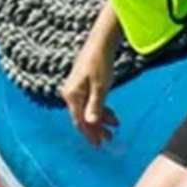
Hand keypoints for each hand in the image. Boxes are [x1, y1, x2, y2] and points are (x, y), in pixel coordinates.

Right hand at [59, 26, 119, 146]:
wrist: (101, 42)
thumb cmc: (100, 63)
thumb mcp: (100, 86)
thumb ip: (95, 106)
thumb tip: (90, 123)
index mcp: (72, 95)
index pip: (79, 121)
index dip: (90, 134)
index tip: (99, 145)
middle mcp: (71, 93)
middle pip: (83, 117)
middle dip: (96, 129)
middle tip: (110, 138)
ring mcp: (77, 89)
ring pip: (88, 110)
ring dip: (101, 119)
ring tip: (115, 125)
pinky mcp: (83, 84)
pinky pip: (90, 102)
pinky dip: (101, 109)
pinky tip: (111, 114)